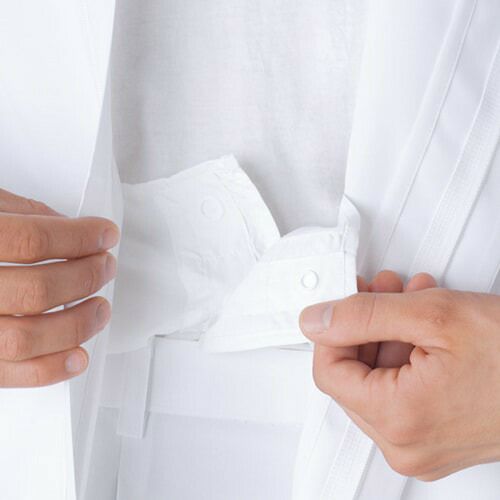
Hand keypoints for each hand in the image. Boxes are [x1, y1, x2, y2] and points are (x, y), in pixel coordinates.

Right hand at [0, 188, 118, 386]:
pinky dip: (50, 369)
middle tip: (105, 266)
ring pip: (26, 338)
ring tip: (99, 308)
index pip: (34, 239)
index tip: (105, 235)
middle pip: (36, 290)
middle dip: (85, 277)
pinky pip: (8, 374)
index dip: (80, 237)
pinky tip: (77, 356)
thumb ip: (18, 214)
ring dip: (77, 324)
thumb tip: (67, 227)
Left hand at [300, 271, 499, 479]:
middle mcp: (406, 444)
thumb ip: (362, 315)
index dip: (332, 329)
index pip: (329, 371)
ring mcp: (423, 446)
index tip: (345, 301)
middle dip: (365, 325)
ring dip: (388, 334)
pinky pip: (402, 393)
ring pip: (377, 381)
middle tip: (380, 290)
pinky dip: (407, 355)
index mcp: (399, 419)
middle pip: (352, 376)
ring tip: (411, 299)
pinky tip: (426, 327)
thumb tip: (316, 319)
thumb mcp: (432, 315)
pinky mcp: (438, 439)